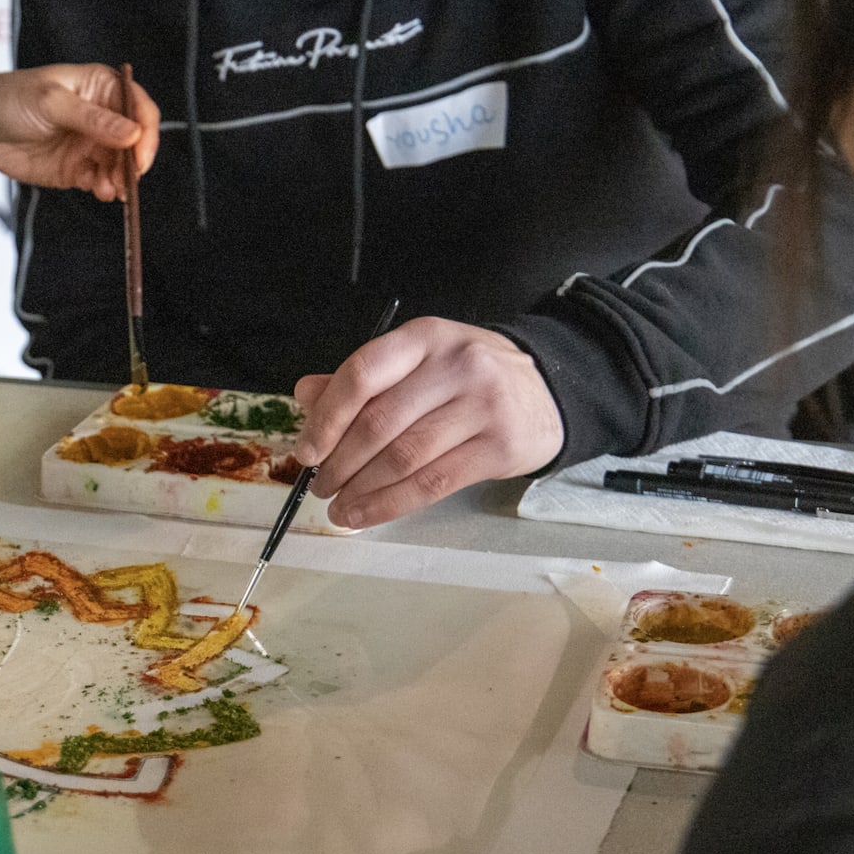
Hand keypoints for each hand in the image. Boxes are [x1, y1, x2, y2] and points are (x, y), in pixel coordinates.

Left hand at [0, 64, 161, 200]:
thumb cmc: (8, 99)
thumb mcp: (51, 103)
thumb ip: (92, 119)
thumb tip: (131, 134)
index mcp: (101, 88)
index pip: (139, 108)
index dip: (146, 133)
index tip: (141, 155)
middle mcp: (101, 116)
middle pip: (135, 142)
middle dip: (134, 163)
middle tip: (127, 180)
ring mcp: (90, 144)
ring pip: (120, 166)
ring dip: (120, 180)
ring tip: (109, 189)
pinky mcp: (76, 169)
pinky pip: (100, 181)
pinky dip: (104, 189)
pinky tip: (100, 191)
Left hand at [291, 318, 564, 528]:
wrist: (548, 391)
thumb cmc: (467, 379)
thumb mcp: (419, 362)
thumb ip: (364, 379)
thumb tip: (305, 394)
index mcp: (425, 338)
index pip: (363, 374)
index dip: (327, 418)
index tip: (306, 452)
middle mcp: (455, 366)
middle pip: (380, 423)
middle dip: (340, 463)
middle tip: (320, 486)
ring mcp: (483, 406)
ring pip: (404, 458)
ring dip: (361, 490)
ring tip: (338, 507)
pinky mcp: (499, 448)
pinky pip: (433, 484)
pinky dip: (391, 505)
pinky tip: (366, 516)